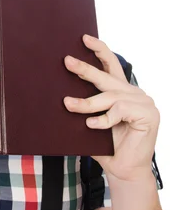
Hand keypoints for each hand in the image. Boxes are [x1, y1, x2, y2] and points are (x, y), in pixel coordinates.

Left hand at [63, 34, 159, 181]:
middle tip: (67, 62)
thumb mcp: (92, 120)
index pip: (112, 65)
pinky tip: (91, 125)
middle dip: (85, 69)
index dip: (100, 50)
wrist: (123, 171)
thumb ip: (86, 105)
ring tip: (68, 104)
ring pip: (109, 96)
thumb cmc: (106, 147)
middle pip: (107, 77)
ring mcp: (144, 102)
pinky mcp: (148, 114)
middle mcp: (135, 93)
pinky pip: (118, 110)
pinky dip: (103, 119)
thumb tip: (61, 93)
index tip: (84, 38)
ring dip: (86, 102)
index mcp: (123, 91)